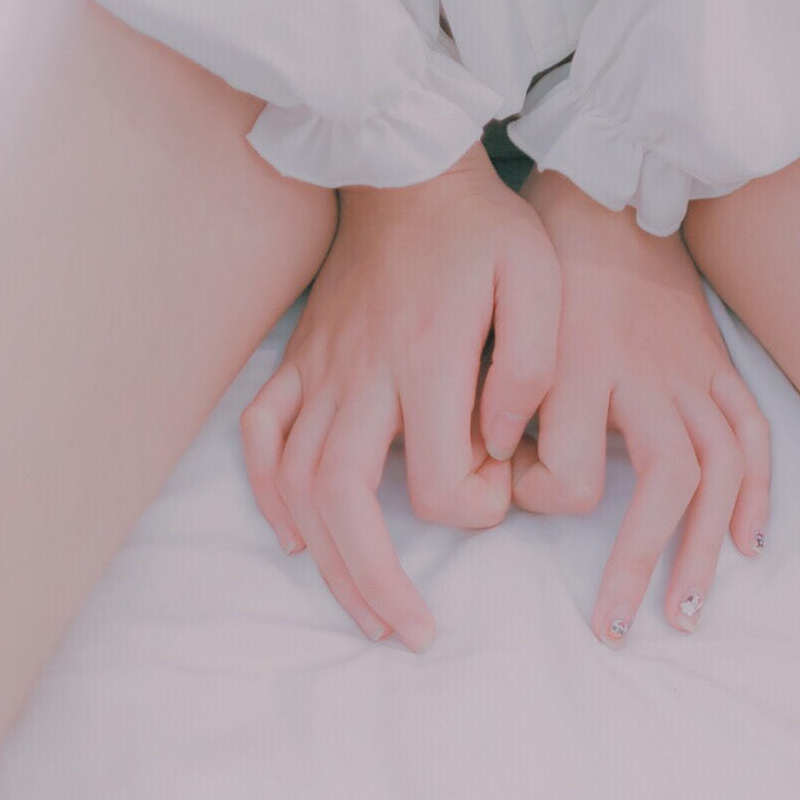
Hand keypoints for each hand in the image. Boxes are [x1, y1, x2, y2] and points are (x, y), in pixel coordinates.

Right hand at [240, 143, 559, 648]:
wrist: (408, 166)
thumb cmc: (484, 228)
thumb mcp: (537, 278)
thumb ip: (530, 365)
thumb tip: (499, 443)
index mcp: (424, 362)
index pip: (436, 482)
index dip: (476, 507)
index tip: (505, 484)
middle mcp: (361, 375)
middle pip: (342, 505)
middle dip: (375, 582)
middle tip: (410, 633)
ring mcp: (320, 370)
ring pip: (298, 486)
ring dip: (326, 560)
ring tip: (365, 611)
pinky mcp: (299, 359)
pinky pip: (262, 436)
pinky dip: (269, 493)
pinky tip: (296, 536)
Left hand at [511, 169, 770, 644]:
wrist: (599, 194)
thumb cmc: (535, 264)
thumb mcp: (494, 324)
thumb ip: (491, 400)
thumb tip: (489, 477)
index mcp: (576, 362)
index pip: (565, 468)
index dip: (539, 497)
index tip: (511, 495)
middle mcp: (642, 372)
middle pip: (664, 480)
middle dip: (639, 560)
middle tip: (614, 627)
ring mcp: (687, 370)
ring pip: (715, 470)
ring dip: (703, 547)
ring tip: (685, 610)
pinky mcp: (715, 364)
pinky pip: (749, 435)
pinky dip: (754, 494)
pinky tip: (747, 545)